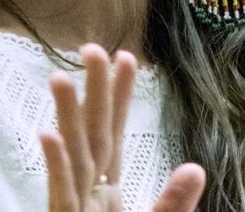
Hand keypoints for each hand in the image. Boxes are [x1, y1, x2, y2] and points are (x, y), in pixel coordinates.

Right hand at [40, 44, 205, 210]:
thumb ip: (174, 203)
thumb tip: (196, 168)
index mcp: (107, 191)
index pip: (113, 135)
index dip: (119, 97)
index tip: (126, 57)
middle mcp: (88, 194)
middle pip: (94, 136)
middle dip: (94, 93)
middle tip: (91, 48)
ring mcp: (76, 209)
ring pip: (75, 159)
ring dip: (67, 118)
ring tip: (60, 77)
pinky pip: (64, 197)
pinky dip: (58, 167)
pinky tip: (48, 134)